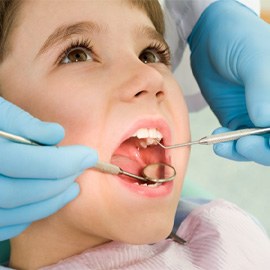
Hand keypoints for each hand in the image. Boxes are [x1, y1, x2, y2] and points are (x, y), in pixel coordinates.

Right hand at [0, 97, 97, 239]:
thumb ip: (26, 123)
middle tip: (82, 167)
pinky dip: (33, 214)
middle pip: (21, 192)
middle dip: (60, 181)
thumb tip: (57, 134)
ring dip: (52, 201)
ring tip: (74, 186)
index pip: (28, 163)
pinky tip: (50, 199)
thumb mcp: (3, 113)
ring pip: (16, 214)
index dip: (65, 161)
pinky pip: (8, 226)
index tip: (90, 155)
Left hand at [188, 0, 269, 164]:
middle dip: (263, 150)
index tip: (265, 135)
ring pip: (259, 147)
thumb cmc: (238, 39)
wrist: (210, 40)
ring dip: (243, 151)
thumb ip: (262, 88)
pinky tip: (218, 140)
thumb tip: (265, 120)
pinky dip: (228, 146)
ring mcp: (258, 117)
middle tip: (245, 145)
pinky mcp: (238, 120)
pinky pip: (237, 142)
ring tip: (223, 144)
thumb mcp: (254, 58)